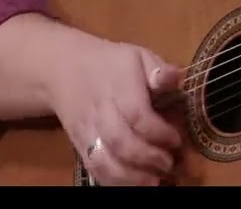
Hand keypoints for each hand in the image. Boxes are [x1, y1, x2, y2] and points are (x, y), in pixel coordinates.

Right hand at [47, 39, 185, 185]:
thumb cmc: (111, 64)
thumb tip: (174, 77)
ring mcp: (86, 131)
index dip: (159, 132)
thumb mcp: (138, 56)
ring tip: (154, 181)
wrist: (64, 70)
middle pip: (121, 142)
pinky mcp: (79, 146)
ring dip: (130, 177)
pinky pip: (93, 168)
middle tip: (169, 163)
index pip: (137, 115)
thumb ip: (158, 69)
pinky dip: (112, 181)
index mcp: (118, 87)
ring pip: (104, 161)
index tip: (176, 140)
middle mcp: (100, 112)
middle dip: (148, 158)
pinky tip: (132, 184)